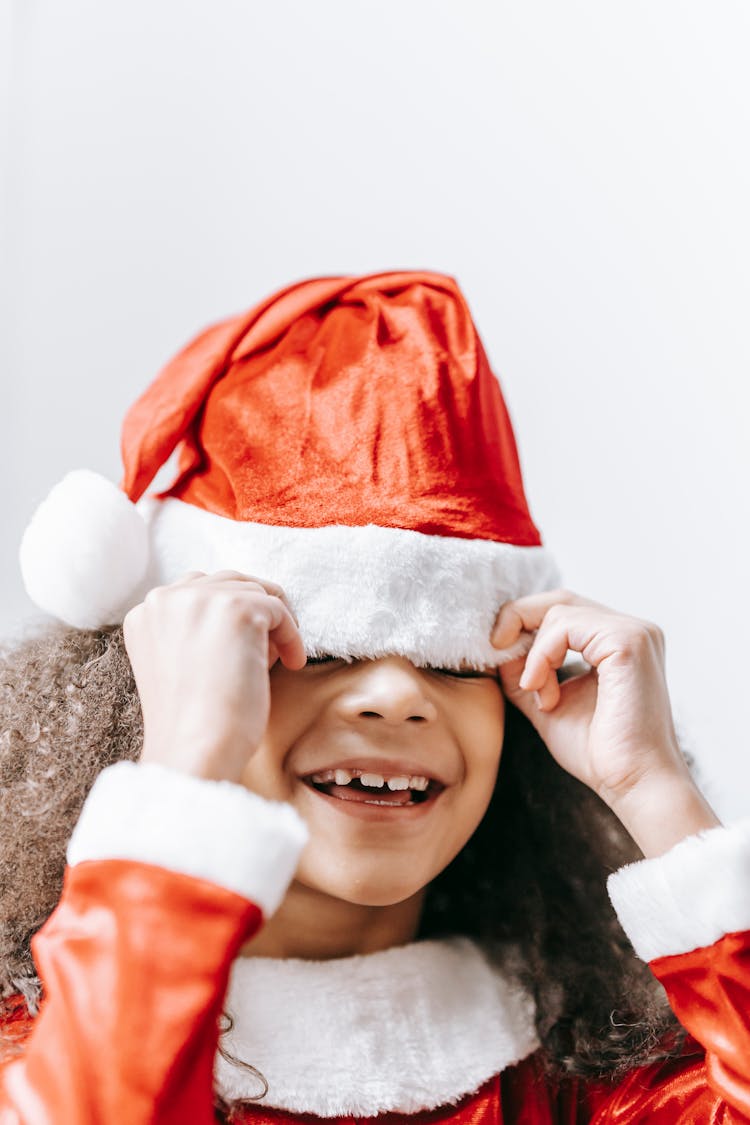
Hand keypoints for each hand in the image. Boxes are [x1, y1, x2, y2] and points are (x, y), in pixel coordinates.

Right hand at [123, 570, 305, 782]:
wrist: (196, 751)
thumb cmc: (194, 725)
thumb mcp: (180, 665)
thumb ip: (195, 632)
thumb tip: (251, 611)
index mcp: (144, 614)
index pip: (197, 591)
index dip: (228, 616)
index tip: (243, 647)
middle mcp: (165, 598)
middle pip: (228, 582)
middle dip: (253, 613)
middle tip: (268, 650)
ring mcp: (200, 599)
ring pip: (255, 592)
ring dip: (272, 624)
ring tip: (277, 660)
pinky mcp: (237, 608)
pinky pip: (279, 609)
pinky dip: (292, 636)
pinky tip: (292, 664)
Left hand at [492, 589, 690, 807]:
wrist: (633, 784)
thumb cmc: (598, 753)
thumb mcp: (548, 702)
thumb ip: (527, 671)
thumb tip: (499, 645)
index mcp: (619, 643)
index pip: (565, 610)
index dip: (524, 622)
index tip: (498, 651)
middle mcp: (633, 630)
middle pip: (561, 599)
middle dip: (519, 620)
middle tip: (497, 649)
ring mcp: (635, 632)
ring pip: (559, 611)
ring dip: (534, 655)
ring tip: (540, 696)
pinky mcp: (628, 641)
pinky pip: (565, 626)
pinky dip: (542, 656)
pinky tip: (541, 691)